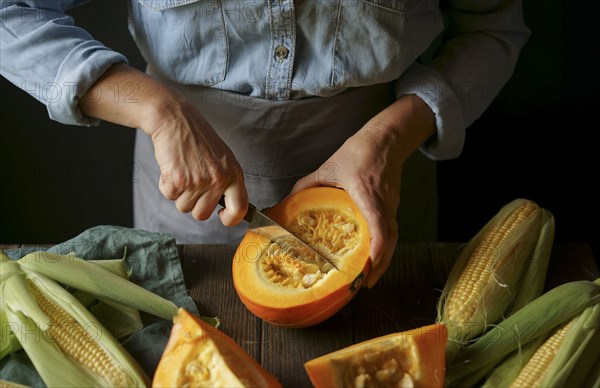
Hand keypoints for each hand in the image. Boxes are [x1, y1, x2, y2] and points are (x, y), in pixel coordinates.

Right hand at [79, 64, 247, 224]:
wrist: (175, 118)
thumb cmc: (197, 138)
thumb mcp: (222, 157)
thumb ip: (226, 181)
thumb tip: (228, 210)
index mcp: (233, 173)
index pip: (240, 209)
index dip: (230, 219)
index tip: (221, 216)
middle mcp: (219, 179)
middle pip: (203, 214)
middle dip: (194, 203)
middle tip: (191, 183)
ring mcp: (199, 181)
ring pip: (184, 207)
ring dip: (179, 193)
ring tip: (182, 170)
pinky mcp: (178, 179)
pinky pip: (169, 196)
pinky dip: (166, 185)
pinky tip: (172, 167)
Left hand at [290, 95, 435, 287]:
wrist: (386, 139)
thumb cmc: (358, 152)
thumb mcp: (328, 167)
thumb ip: (306, 186)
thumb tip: (285, 204)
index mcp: (367, 194)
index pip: (380, 227)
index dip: (377, 251)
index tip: (368, 268)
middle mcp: (384, 204)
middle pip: (390, 241)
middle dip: (379, 265)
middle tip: (365, 284)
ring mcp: (392, 206)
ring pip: (393, 238)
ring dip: (383, 260)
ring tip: (368, 277)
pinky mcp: (393, 206)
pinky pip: (392, 231)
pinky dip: (384, 248)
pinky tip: (372, 258)